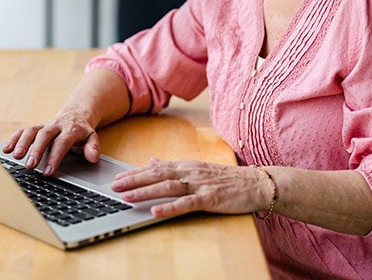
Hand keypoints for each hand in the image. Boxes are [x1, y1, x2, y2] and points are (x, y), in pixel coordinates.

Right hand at [2, 110, 101, 175]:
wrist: (76, 114)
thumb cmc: (82, 132)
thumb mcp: (92, 138)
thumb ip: (93, 147)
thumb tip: (93, 157)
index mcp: (71, 129)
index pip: (62, 143)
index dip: (55, 157)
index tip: (48, 171)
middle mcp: (56, 125)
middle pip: (44, 135)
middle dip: (36, 150)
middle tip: (29, 166)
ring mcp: (44, 125)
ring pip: (31, 131)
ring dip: (22, 143)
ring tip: (15, 157)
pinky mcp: (35, 127)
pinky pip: (23, 130)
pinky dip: (14, 139)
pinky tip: (6, 149)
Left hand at [111, 157, 271, 217]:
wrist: (257, 183)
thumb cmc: (227, 178)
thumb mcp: (197, 168)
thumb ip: (174, 166)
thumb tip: (152, 161)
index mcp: (186, 165)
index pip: (155, 168)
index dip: (134, 173)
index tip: (117, 178)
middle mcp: (190, 172)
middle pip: (157, 175)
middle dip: (133, 181)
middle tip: (113, 186)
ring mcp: (200, 185)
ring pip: (167, 187)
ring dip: (145, 192)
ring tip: (127, 197)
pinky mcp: (210, 198)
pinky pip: (186, 204)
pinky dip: (169, 207)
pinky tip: (155, 211)